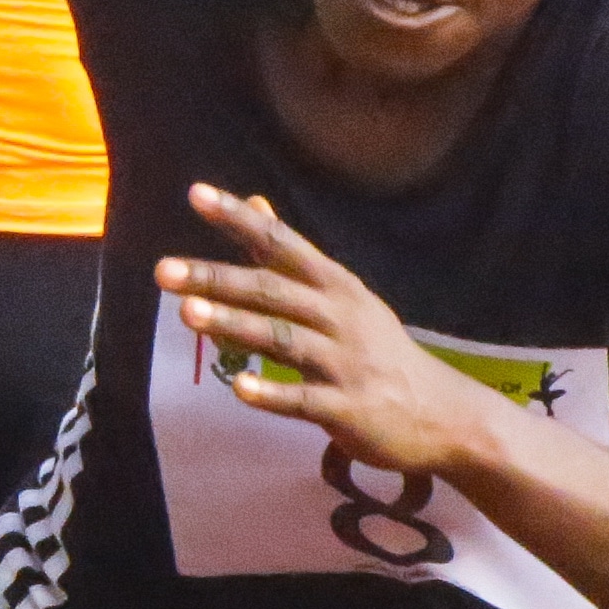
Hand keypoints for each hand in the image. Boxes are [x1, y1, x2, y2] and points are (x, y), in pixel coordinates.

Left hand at [158, 184, 499, 484]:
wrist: (444, 414)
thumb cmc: (380, 352)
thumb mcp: (345, 296)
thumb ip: (292, 257)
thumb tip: (255, 204)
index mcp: (336, 286)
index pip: (280, 243)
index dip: (239, 218)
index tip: (196, 194)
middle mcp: (340, 317)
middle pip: (271, 291)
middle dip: (217, 278)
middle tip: (164, 271)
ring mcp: (346, 363)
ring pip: (283, 339)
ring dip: (235, 326)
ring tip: (189, 315)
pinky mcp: (349, 409)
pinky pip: (305, 400)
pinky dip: (273, 393)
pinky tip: (240, 389)